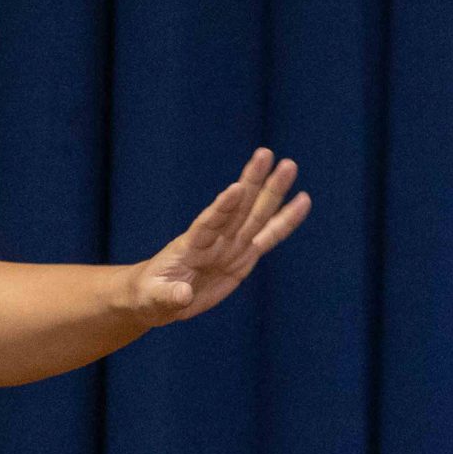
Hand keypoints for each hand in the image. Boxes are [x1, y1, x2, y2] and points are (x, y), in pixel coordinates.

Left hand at [127, 149, 310, 325]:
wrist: (159, 297)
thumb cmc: (150, 295)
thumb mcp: (153, 300)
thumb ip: (169, 296)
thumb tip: (183, 295)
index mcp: (190, 245)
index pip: (209, 223)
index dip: (223, 207)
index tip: (236, 188)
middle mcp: (214, 239)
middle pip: (237, 208)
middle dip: (252, 183)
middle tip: (265, 154)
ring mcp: (231, 245)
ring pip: (256, 214)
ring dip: (272, 192)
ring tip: (289, 165)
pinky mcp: (244, 256)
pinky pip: (268, 237)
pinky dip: (285, 221)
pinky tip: (302, 201)